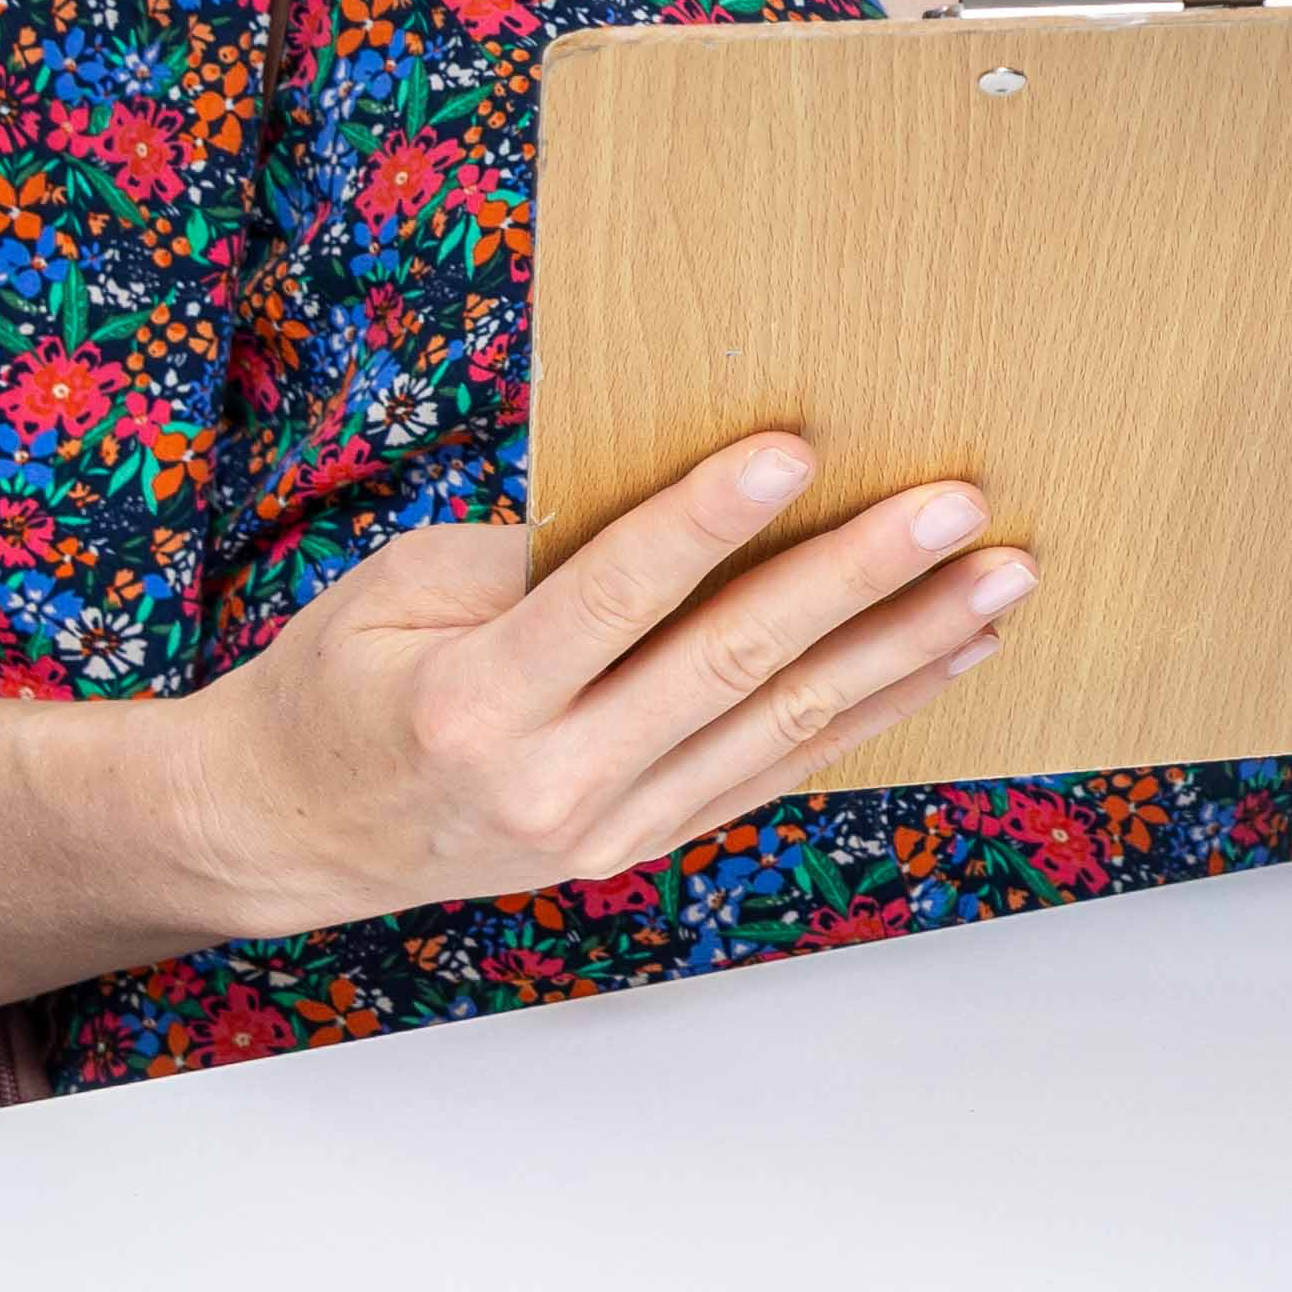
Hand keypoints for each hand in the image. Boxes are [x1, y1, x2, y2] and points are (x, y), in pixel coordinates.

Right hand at [146, 431, 1030, 939]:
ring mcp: (611, 827)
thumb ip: (532, 554)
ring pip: (787, 725)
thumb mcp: (396, 591)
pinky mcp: (648, 842)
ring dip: (906, 647)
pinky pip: (784, 767)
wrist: (292, 834)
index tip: (796, 449)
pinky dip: (878, 708)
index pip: (613, 601)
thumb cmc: (340, 684)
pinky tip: (951, 652)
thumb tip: (685, 495)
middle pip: (731, 668)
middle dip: (857, 579)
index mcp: (470, 707)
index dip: (706, 523)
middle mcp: (552, 783)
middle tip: (957, 507)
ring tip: (1000, 578)